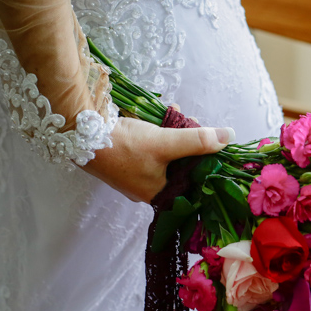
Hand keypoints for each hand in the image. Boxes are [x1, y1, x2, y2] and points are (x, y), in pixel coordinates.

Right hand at [83, 116, 234, 202]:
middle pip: (180, 167)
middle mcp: (147, 190)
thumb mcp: (166, 142)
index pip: (193, 185)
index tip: (214, 147)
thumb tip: (230, 137)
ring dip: (174, 135)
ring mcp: (134, 176)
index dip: (205, 165)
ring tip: (177, 115)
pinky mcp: (124, 160)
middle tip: (193, 124)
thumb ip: (198, 141)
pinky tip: (162, 116)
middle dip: (189, 144)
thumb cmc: (123, 145)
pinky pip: (150, 149)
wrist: (80, 132)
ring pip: (166, 155)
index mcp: (159, 195)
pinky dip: (158, 133)